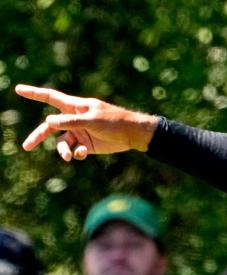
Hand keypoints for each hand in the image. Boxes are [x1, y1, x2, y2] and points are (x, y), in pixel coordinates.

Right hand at [15, 85, 157, 159]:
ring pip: (62, 142)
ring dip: (63, 150)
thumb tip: (48, 121)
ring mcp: (79, 132)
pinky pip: (75, 151)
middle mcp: (73, 119)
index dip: (34, 94)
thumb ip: (70, 122)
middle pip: (50, 127)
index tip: (18, 89)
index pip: (50, 98)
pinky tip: (84, 153)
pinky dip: (77, 154)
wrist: (132, 135)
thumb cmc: (114, 121)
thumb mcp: (91, 120)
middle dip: (38, 136)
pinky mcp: (87, 145)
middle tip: (26, 147)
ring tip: (68, 157)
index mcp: (74, 107)